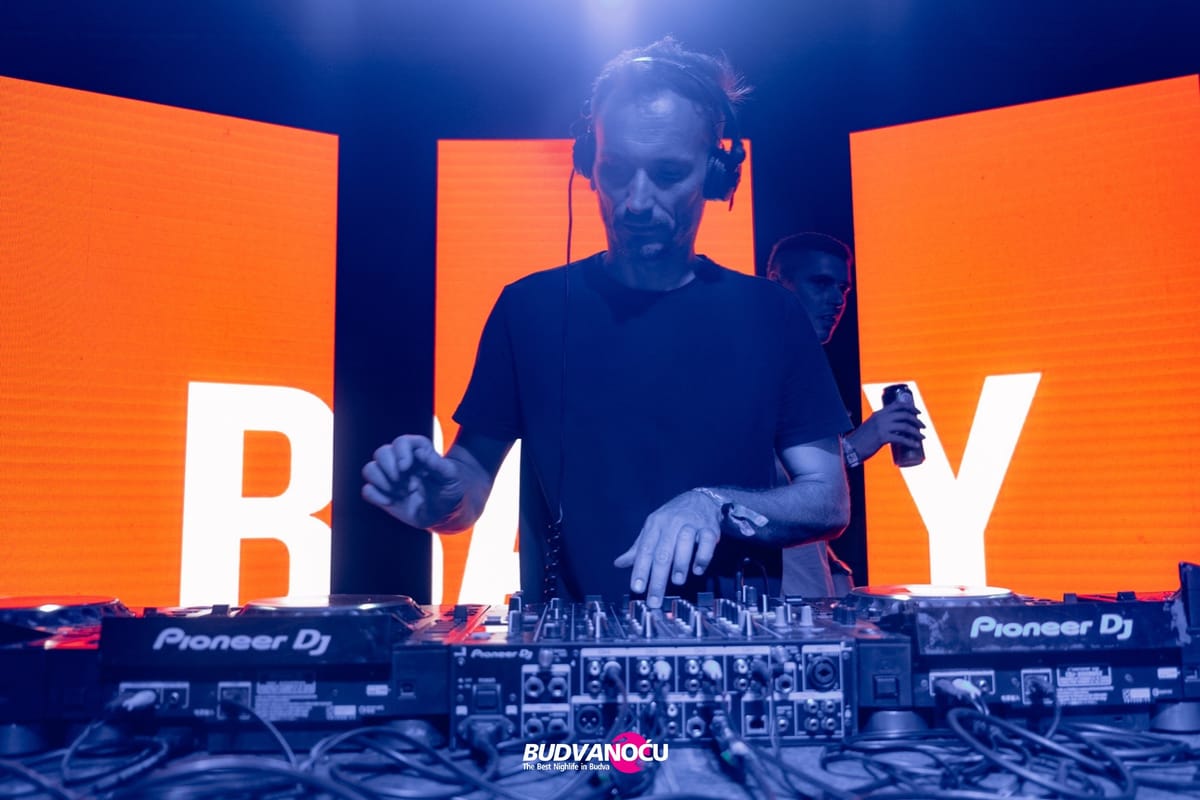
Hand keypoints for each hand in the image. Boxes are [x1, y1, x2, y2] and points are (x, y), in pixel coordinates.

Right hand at [361, 435, 464, 528]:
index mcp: (417, 453)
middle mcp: (400, 462)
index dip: (400, 452)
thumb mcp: (451, 477)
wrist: (445, 513)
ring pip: (369, 469)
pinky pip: (367, 490)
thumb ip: (438, 464)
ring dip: (382, 481)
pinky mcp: (383, 494)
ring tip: (400, 493)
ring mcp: (390, 478)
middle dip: (388, 467)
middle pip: (381, 452)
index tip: (406, 467)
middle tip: (402, 482)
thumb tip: (420, 453)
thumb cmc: (450, 490)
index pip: (402, 442)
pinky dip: (375, 495)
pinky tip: (390, 502)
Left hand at [613, 490, 721, 608]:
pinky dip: (703, 557)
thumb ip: (638, 548)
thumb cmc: (672, 518)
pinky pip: (707, 542)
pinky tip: (697, 570)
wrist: (699, 499)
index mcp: (654, 525)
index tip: (637, 589)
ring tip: (677, 581)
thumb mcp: (652, 529)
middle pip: (663, 552)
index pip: (645, 550)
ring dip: (680, 564)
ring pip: (685, 543)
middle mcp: (671, 523)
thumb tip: (619, 563)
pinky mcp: (709, 528)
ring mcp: (691, 524)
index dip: (640, 570)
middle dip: (657, 578)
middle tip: (654, 599)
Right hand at [847, 404, 925, 460]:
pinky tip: (915, 445)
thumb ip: (881, 424)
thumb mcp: (871, 426)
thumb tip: (894, 428)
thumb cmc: (861, 440)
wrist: (851, 448)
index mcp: (879, 413)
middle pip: (904, 415)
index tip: (918, 413)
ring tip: (922, 437)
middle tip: (923, 427)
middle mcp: (881, 417)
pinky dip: (910, 442)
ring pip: (905, 426)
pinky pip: (901, 438)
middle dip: (917, 420)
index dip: (911, 407)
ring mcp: (882, 427)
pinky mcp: (882, 437)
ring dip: (916, 432)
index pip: (898, 405)